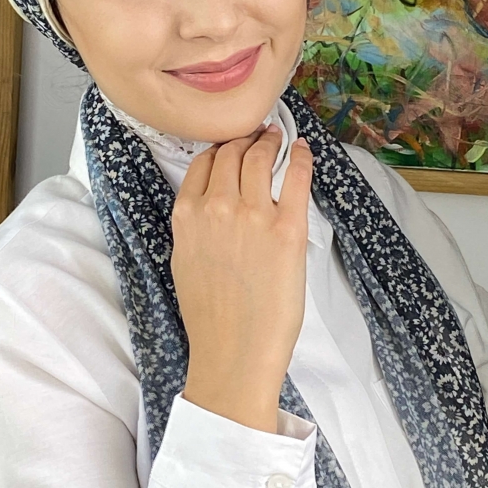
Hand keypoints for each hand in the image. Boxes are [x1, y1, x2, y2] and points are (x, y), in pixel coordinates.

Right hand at [171, 124, 312, 431]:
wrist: (234, 351)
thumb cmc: (209, 315)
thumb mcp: (184, 259)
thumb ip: (194, 224)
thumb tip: (211, 202)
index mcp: (187, 214)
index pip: (204, 162)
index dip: (220, 148)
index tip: (232, 145)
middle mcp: (218, 206)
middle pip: (232, 153)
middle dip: (246, 140)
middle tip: (259, 136)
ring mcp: (254, 214)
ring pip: (261, 157)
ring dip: (270, 142)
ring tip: (278, 140)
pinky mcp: (288, 228)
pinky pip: (296, 177)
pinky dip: (301, 157)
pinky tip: (303, 151)